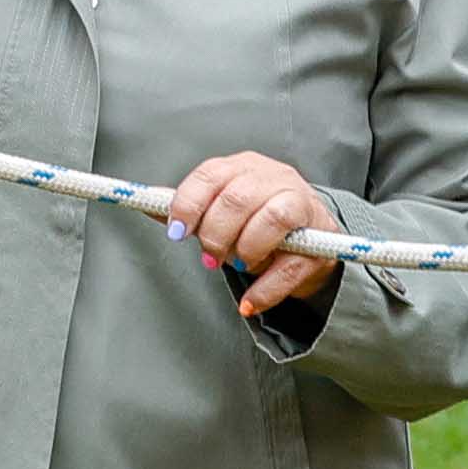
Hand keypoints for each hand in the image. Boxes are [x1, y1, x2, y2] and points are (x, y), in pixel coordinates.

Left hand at [165, 151, 338, 319]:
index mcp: (244, 166)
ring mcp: (302, 205)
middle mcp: (275, 177)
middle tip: (210, 257)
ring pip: (271, 220)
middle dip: (215, 234)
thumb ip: (191, 208)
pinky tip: (249, 302)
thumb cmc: (258, 219)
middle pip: (237, 198)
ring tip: (238, 266)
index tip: (177, 232)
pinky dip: (265, 289)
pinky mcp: (321, 241)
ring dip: (245, 250)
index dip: (188, 204)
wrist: (313, 237)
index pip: (211, 175)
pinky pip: (291, 265)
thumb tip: (147, 206)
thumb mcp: (223, 209)